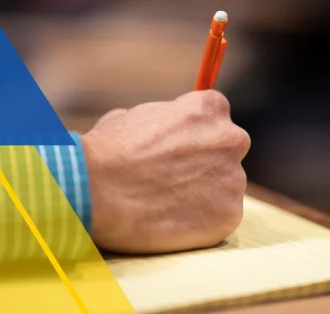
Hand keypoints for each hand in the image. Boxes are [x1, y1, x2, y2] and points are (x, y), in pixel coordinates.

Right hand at [81, 90, 249, 253]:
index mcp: (209, 108)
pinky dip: (198, 221)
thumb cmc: (106, 151)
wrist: (96, 190)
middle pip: (225, 150)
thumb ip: (162, 121)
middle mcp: (230, 139)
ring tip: (163, 201)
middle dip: (203, 161)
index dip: (191, 132)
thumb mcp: (132, 116)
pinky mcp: (228, 216)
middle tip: (169, 176)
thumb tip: (164, 131)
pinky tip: (169, 218)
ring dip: (202, 193)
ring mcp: (233, 180)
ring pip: (223, 187)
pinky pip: (218, 217)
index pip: (214, 116)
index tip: (174, 146)